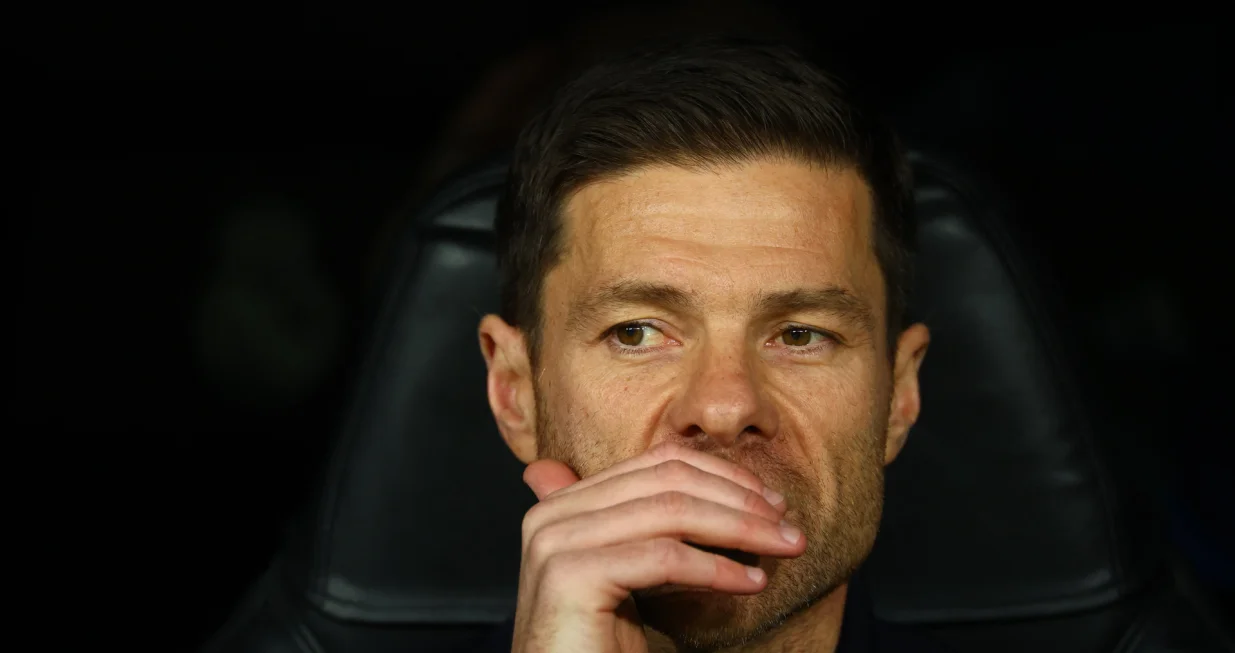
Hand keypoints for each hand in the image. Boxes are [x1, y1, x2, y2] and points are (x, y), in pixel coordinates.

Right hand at [511, 443, 806, 652]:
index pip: (657, 464)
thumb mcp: (633, 575)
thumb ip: (650, 527)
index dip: (722, 476)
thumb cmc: (601, 648)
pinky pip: (663, 559)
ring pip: (671, 512)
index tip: (771, 502)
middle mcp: (552, 514)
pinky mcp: (570, 577)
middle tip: (788, 523)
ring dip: (740, 528)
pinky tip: (752, 582)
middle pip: (666, 482)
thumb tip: (710, 485)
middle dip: (738, 500)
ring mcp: (557, 543)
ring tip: (784, 546)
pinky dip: (717, 568)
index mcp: (565, 504)